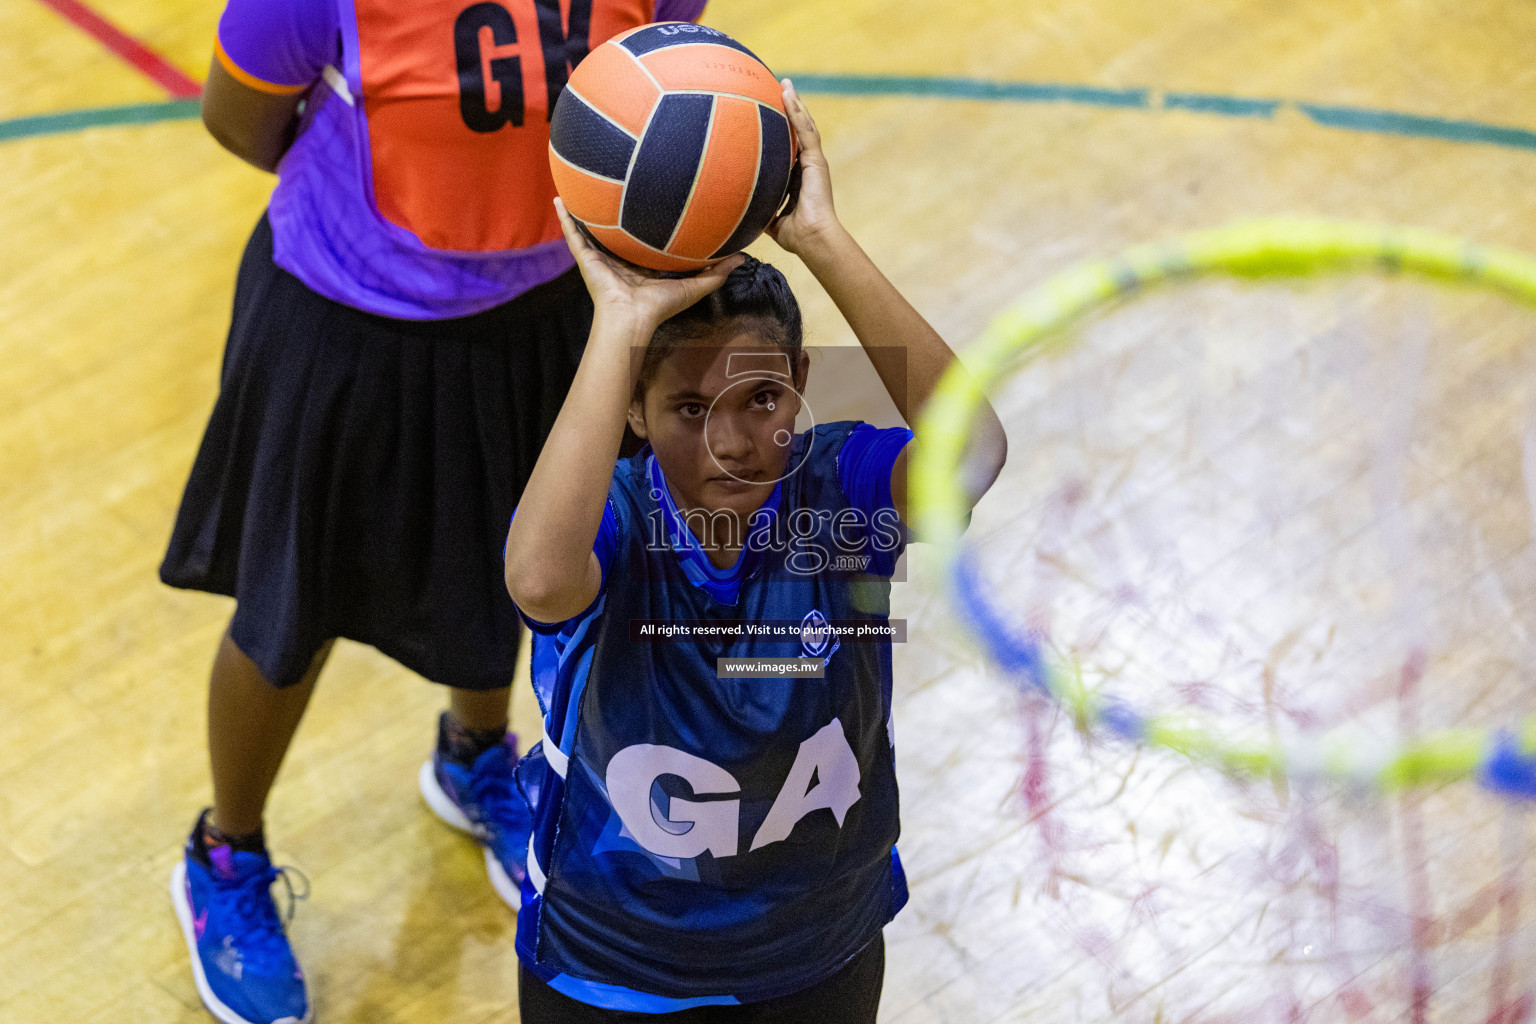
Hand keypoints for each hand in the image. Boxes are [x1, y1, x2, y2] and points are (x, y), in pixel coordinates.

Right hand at [554, 198, 742, 331]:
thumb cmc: (659, 307)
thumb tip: (742, 257)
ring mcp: (601, 256)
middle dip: (615, 209)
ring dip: (586, 209)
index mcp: (641, 263)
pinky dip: (565, 218)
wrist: (631, 317)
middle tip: (619, 182)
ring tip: (582, 185)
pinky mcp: (586, 257)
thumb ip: (717, 273)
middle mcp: (619, 257)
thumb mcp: (694, 286)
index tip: (656, 197)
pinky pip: (573, 233)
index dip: (649, 221)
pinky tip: (559, 199)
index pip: (643, 237)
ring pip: (592, 227)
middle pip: (616, 229)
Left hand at [766, 79, 841, 256]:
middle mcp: (808, 165)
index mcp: (800, 176)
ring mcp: (814, 162)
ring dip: (794, 104)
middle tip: (780, 88)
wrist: (812, 239)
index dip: (783, 129)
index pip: (791, 147)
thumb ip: (760, 211)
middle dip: (790, 109)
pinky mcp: (817, 161)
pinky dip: (797, 112)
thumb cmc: (796, 235)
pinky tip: (788, 95)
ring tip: (784, 84)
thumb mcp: (771, 219)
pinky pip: (806, 131)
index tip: (771, 114)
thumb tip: (739, 213)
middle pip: (799, 131)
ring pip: (804, 125)